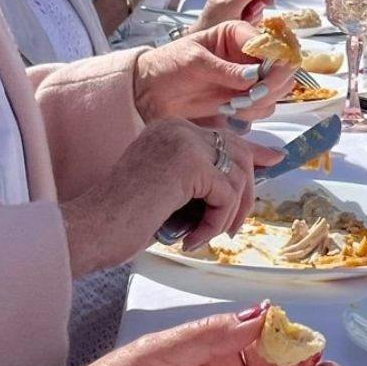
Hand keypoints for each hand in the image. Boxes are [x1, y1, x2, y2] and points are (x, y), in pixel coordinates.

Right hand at [60, 120, 279, 274]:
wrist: (91, 230)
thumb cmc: (124, 219)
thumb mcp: (172, 191)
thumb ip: (203, 179)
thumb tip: (247, 178)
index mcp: (170, 128)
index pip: (225, 136)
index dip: (253, 153)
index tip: (275, 161)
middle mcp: (177, 127)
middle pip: (238, 154)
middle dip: (245, 193)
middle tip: (233, 227)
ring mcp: (182, 141)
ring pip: (236, 176)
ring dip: (228, 215)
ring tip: (205, 236)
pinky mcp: (188, 164)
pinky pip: (225, 196)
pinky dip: (215, 223)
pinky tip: (192, 238)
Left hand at [135, 22, 295, 122]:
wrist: (150, 91)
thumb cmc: (168, 65)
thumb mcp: (195, 62)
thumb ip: (226, 70)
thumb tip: (255, 77)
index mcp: (238, 33)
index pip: (272, 43)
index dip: (276, 61)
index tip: (264, 80)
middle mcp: (248, 53)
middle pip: (283, 67)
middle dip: (272, 85)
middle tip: (250, 97)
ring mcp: (248, 77)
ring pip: (277, 90)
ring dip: (262, 101)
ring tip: (233, 105)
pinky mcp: (243, 97)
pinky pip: (264, 106)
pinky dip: (253, 112)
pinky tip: (230, 111)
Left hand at [196, 0, 273, 29]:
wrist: (209, 45)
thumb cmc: (213, 24)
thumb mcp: (230, 8)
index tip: (268, 1)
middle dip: (257, 1)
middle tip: (251, 12)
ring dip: (255, 10)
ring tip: (245, 19)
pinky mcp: (243, 7)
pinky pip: (256, 8)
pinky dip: (254, 16)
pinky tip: (245, 21)